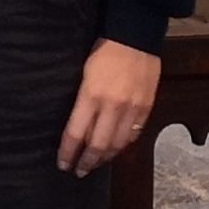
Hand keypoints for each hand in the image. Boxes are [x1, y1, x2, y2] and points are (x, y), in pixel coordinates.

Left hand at [57, 38, 161, 175]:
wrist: (135, 37)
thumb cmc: (102, 51)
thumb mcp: (83, 74)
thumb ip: (82, 102)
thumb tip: (77, 126)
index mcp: (91, 96)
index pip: (75, 133)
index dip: (68, 152)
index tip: (62, 164)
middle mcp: (112, 106)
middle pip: (97, 144)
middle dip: (86, 162)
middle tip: (78, 171)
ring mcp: (132, 109)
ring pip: (117, 144)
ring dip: (105, 158)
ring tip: (95, 164)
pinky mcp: (146, 108)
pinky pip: (133, 134)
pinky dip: (122, 145)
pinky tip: (115, 149)